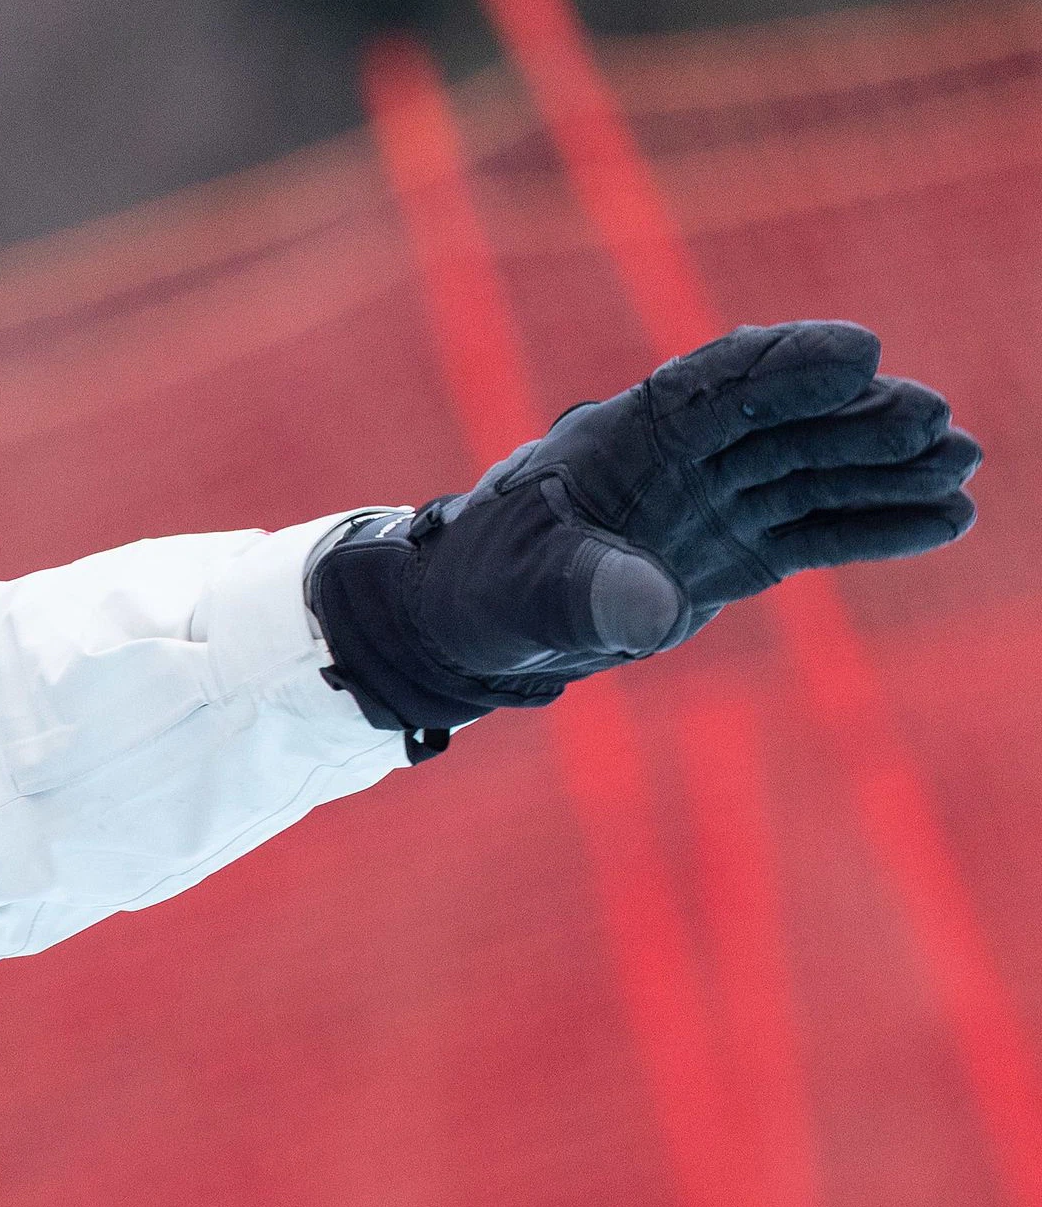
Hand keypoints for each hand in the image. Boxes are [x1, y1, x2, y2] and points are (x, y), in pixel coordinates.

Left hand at [311, 320, 980, 739]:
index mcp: (624, 436)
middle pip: (785, 424)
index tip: (858, 353)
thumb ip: (585, 592)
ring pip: (813, 473)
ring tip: (960, 467)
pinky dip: (876, 527)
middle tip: (935, 425)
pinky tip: (945, 519)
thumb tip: (656, 608)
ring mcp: (715, 502)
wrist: (472, 628)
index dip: (785, 365)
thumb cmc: (482, 588)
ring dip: (886, 469)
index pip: (715, 384)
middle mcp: (681, 459)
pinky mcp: (735, 552)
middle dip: (859, 420)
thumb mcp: (519, 591)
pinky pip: (816, 531)